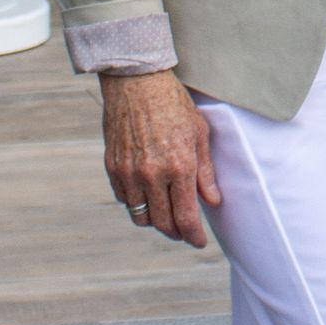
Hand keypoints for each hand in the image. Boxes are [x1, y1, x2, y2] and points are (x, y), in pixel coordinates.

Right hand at [101, 69, 220, 246]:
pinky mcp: (112, 167)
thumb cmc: (173, 104)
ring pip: (140, 216)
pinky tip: (148, 196)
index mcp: (179, 166)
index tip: (198, 242)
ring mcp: (129, 173)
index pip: (186, 217)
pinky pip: (124, 199)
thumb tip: (213, 200)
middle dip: (176, 232)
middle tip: (184, 231)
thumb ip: (205, 171)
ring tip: (166, 216)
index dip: (193, 236)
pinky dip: (137, 204)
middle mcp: (152, 174)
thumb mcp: (199, 133)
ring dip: (155, 222)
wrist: (136, 82)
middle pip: (163, 223)